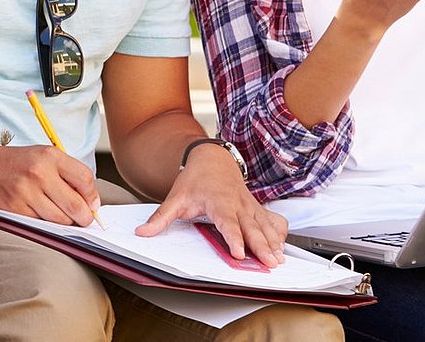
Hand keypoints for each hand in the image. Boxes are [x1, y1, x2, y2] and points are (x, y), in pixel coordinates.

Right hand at [0, 145, 101, 226]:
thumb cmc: (20, 164)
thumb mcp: (46, 157)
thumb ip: (70, 175)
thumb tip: (92, 204)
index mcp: (50, 156)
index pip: (85, 179)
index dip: (93, 197)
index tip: (92, 205)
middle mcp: (38, 173)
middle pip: (76, 206)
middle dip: (84, 217)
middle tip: (83, 219)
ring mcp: (25, 192)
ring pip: (60, 220)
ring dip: (65, 222)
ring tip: (59, 214)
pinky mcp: (14, 209)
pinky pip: (41, 224)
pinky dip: (46, 224)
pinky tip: (40, 213)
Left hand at [137, 146, 286, 266]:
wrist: (212, 159)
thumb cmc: (195, 180)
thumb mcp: (175, 198)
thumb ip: (161, 217)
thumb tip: (142, 232)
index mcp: (219, 202)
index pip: (228, 223)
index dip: (234, 239)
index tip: (238, 254)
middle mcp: (238, 205)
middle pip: (252, 228)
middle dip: (262, 246)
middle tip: (269, 263)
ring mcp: (250, 207)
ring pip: (266, 226)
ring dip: (274, 243)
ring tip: (279, 260)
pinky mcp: (258, 209)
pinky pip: (273, 220)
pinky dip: (279, 233)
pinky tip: (282, 247)